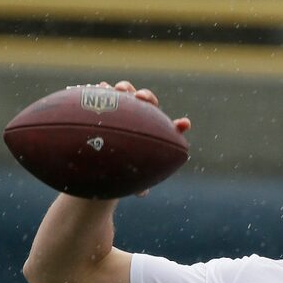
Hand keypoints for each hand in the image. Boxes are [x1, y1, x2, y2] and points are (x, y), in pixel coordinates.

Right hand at [100, 80, 191, 196]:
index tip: (185, 125)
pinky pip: (104, 93)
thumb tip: (142, 194)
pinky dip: (102, 90)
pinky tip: (97, 89)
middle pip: (147, 101)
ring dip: (124, 89)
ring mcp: (122, 106)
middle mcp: (140, 115)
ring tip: (118, 90)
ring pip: (126, 92)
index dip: (179, 126)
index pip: (169, 127)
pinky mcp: (104, 102)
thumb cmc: (122, 167)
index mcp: (152, 132)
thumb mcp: (131, 175)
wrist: (102, 155)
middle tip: (140, 99)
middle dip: (146, 97)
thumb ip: (139, 183)